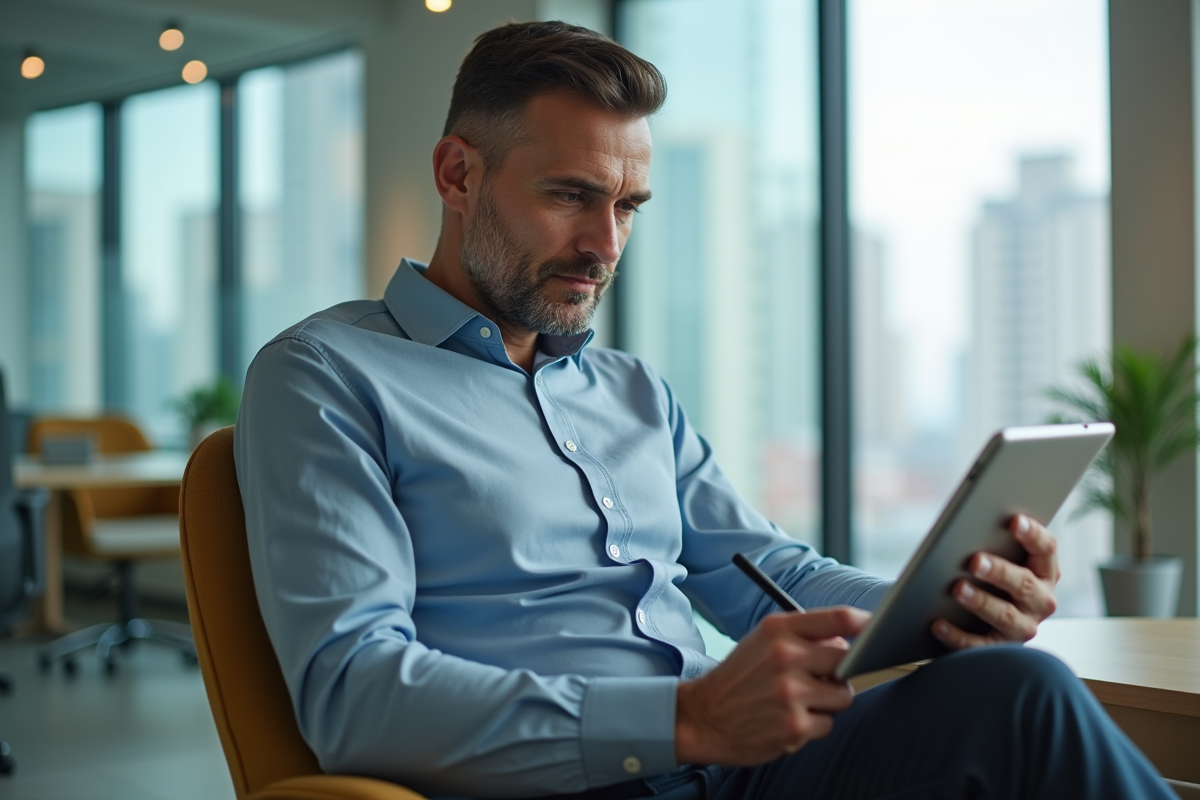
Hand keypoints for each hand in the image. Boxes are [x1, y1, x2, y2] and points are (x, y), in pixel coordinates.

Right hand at [675, 606, 870, 766]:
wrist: (703, 717)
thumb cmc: (740, 677)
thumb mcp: (762, 641)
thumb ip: (804, 635)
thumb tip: (851, 641)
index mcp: (778, 629)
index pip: (838, 618)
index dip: (867, 623)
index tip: (879, 629)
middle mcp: (785, 657)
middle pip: (847, 660)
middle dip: (840, 671)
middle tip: (820, 677)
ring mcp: (791, 694)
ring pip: (843, 695)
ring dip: (828, 701)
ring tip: (797, 701)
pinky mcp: (795, 728)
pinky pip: (828, 724)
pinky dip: (813, 725)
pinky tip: (787, 720)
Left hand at [933, 514, 1059, 647]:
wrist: (984, 618)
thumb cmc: (989, 574)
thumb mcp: (998, 556)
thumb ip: (993, 541)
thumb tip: (967, 525)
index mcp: (1044, 571)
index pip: (1046, 549)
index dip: (1033, 535)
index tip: (1014, 520)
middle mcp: (1040, 601)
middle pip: (1023, 584)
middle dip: (999, 571)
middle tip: (974, 561)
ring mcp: (1023, 627)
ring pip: (1005, 616)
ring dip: (981, 601)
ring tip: (958, 589)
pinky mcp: (999, 648)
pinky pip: (979, 645)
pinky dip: (957, 636)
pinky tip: (937, 624)